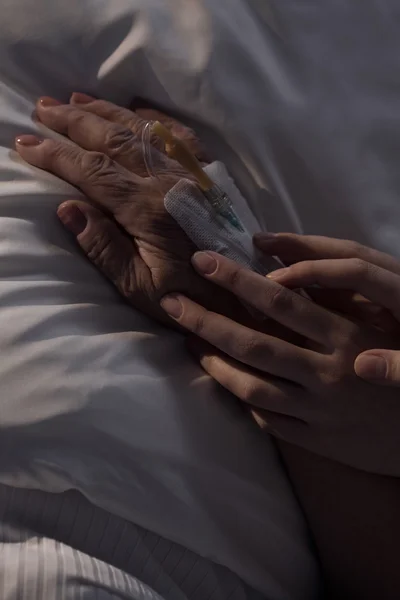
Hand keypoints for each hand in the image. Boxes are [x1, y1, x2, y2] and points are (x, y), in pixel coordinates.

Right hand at [14, 94, 241, 324]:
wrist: (247, 295)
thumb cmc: (190, 298)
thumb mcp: (141, 288)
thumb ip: (104, 248)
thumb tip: (67, 208)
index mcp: (146, 211)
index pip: (91, 171)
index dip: (55, 155)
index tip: (25, 144)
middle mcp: (168, 182)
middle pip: (112, 139)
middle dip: (73, 121)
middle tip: (42, 109)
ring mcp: (192, 174)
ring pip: (142, 129)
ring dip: (106, 111)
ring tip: (74, 99)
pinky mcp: (210, 174)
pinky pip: (179, 134)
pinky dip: (153, 117)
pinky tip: (135, 109)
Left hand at [160, 250, 399, 474]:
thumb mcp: (377, 322)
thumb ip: (334, 299)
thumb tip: (280, 271)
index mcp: (346, 337)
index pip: (280, 302)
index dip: (237, 280)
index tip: (203, 261)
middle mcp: (327, 375)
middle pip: (253, 344)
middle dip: (207, 319)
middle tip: (172, 300)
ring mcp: (319, 412)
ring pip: (252, 387)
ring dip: (214, 362)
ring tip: (189, 341)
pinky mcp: (317, 441)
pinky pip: (269, 421)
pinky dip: (243, 400)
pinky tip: (225, 380)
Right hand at [255, 232, 399, 384]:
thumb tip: (364, 367)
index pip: (359, 272)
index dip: (318, 272)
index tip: (279, 281)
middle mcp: (396, 280)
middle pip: (347, 252)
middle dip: (303, 246)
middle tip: (260, 243)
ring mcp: (387, 285)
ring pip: (343, 257)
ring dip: (305, 251)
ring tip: (265, 248)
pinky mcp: (379, 296)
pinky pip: (343, 277)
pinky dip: (314, 272)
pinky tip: (288, 277)